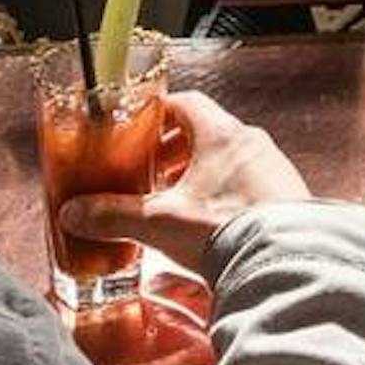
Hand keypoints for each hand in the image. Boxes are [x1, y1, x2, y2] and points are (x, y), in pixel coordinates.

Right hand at [56, 91, 311, 276]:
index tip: (139, 128)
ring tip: (177, 203)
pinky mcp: (288, 198)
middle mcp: (252, 143)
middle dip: (175, 152)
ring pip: (230, 161)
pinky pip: (251, 185)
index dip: (159, 113)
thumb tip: (76, 213)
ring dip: (202, 175)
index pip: (187, 103)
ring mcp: (274, 169)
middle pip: (208, 133)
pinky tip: (211, 225)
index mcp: (222, 134)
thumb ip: (115, 215)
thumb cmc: (227, 229)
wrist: (287, 261)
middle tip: (151, 173)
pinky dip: (227, 196)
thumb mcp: (160, 221)